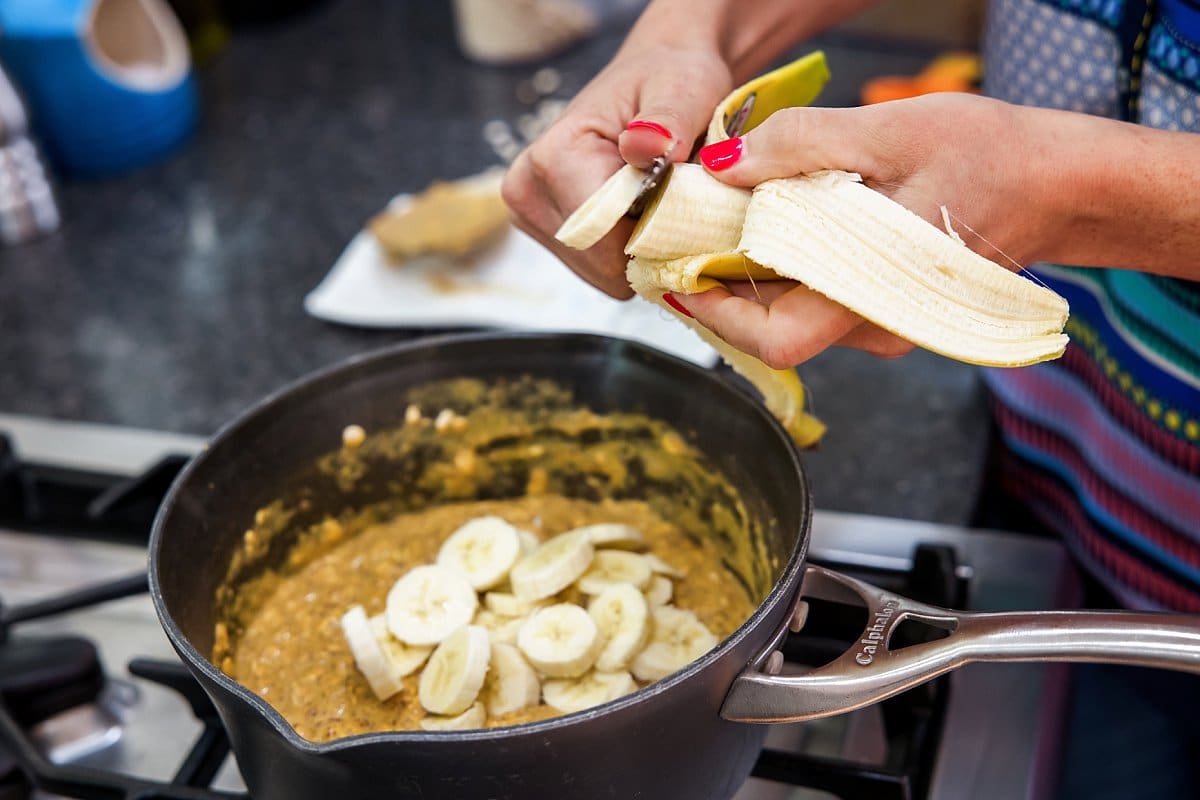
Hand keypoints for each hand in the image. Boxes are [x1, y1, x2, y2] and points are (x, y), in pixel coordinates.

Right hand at [502, 45, 732, 297]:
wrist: (655, 75)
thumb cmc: (670, 78)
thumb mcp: (683, 89)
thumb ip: (669, 121)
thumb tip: (647, 147)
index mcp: (553, 158)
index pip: (606, 243)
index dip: (659, 237)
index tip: (691, 204)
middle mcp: (527, 192)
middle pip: (604, 267)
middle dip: (652, 244)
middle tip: (678, 197)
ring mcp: (531, 217)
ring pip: (605, 274)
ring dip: (643, 248)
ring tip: (659, 199)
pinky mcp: (546, 233)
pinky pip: (603, 271)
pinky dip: (632, 251)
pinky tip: (643, 212)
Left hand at [669, 93, 1050, 367]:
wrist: (1056, 185)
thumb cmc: (988, 157)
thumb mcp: (889, 131)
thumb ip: (801, 145)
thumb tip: (723, 164)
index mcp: (876, 292)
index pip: (775, 338)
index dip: (716, 314)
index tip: (676, 274)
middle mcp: (878, 327)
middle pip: (775, 329)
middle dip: (725, 290)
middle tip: (692, 238)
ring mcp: (886, 325)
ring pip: (797, 315)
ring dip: (757, 276)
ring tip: (735, 221)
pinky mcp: (891, 312)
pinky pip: (823, 303)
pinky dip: (792, 272)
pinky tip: (785, 226)